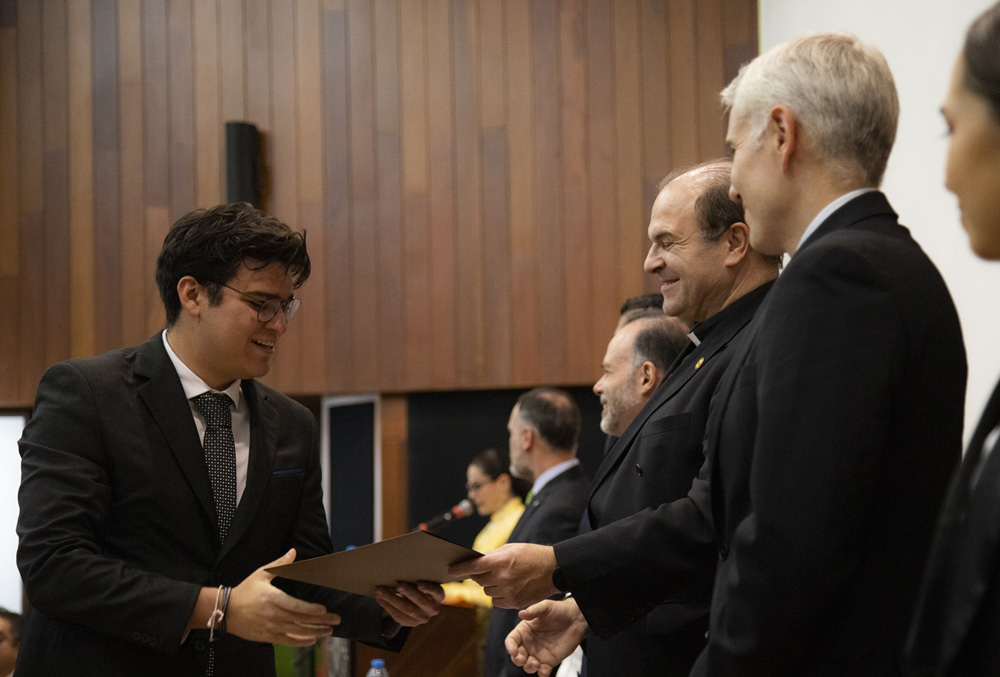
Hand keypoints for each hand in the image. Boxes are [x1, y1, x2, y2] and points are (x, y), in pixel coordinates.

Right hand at [226, 548, 340, 645]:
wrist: (226, 611)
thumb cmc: (245, 591)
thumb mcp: (261, 574)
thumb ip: (280, 564)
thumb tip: (293, 551)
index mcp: (272, 598)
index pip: (296, 606)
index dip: (311, 609)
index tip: (324, 609)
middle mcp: (273, 614)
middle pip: (300, 620)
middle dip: (320, 621)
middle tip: (336, 620)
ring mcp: (270, 627)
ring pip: (297, 632)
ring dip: (315, 632)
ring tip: (329, 631)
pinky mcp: (267, 636)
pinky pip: (287, 641)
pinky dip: (300, 642)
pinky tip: (312, 640)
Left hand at [375, 581, 444, 626]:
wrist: (417, 601)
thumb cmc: (418, 585)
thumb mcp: (421, 581)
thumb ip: (415, 578)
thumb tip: (399, 572)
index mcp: (438, 596)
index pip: (436, 592)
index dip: (428, 588)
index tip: (419, 584)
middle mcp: (432, 609)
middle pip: (419, 601)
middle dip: (407, 592)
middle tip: (398, 584)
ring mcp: (422, 618)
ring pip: (406, 610)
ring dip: (392, 599)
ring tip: (381, 590)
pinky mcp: (410, 623)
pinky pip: (397, 616)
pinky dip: (387, 606)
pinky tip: (379, 598)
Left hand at [448, 543, 557, 608]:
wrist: (554, 570)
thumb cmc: (532, 555)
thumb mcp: (511, 548)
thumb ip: (492, 555)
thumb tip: (475, 561)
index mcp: (501, 561)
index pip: (473, 566)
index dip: (459, 569)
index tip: (450, 571)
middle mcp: (503, 577)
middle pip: (478, 580)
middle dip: (480, 575)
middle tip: (488, 571)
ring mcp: (508, 592)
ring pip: (487, 592)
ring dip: (490, 585)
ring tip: (503, 578)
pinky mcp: (514, 603)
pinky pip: (496, 601)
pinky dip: (498, 595)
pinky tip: (508, 588)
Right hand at [505, 598, 587, 676]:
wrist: (576, 619)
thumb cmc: (559, 610)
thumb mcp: (546, 607)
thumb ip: (533, 610)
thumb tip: (521, 613)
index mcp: (524, 630)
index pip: (511, 640)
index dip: (510, 646)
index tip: (513, 651)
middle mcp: (529, 643)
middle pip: (516, 656)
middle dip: (517, 660)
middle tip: (523, 659)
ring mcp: (538, 654)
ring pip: (527, 666)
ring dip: (529, 667)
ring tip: (536, 663)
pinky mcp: (549, 661)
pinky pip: (542, 671)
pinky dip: (542, 674)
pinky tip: (544, 671)